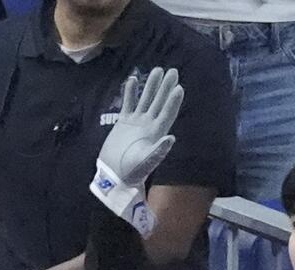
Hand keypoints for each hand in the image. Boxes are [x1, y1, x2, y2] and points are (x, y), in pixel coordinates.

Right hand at [91, 66, 183, 234]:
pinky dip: (131, 93)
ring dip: (151, 86)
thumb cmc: (132, 171)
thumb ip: (159, 150)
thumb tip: (171, 138)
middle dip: (166, 87)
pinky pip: (128, 104)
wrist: (115, 175)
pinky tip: (133, 79)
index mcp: (156, 133)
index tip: (179, 87)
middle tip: (173, 71)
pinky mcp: (124, 123)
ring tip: (157, 70)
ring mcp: (136, 123)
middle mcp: (149, 125)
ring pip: (146, 100)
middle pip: (159, 102)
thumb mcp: (146, 161)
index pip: (167, 113)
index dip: (173, 101)